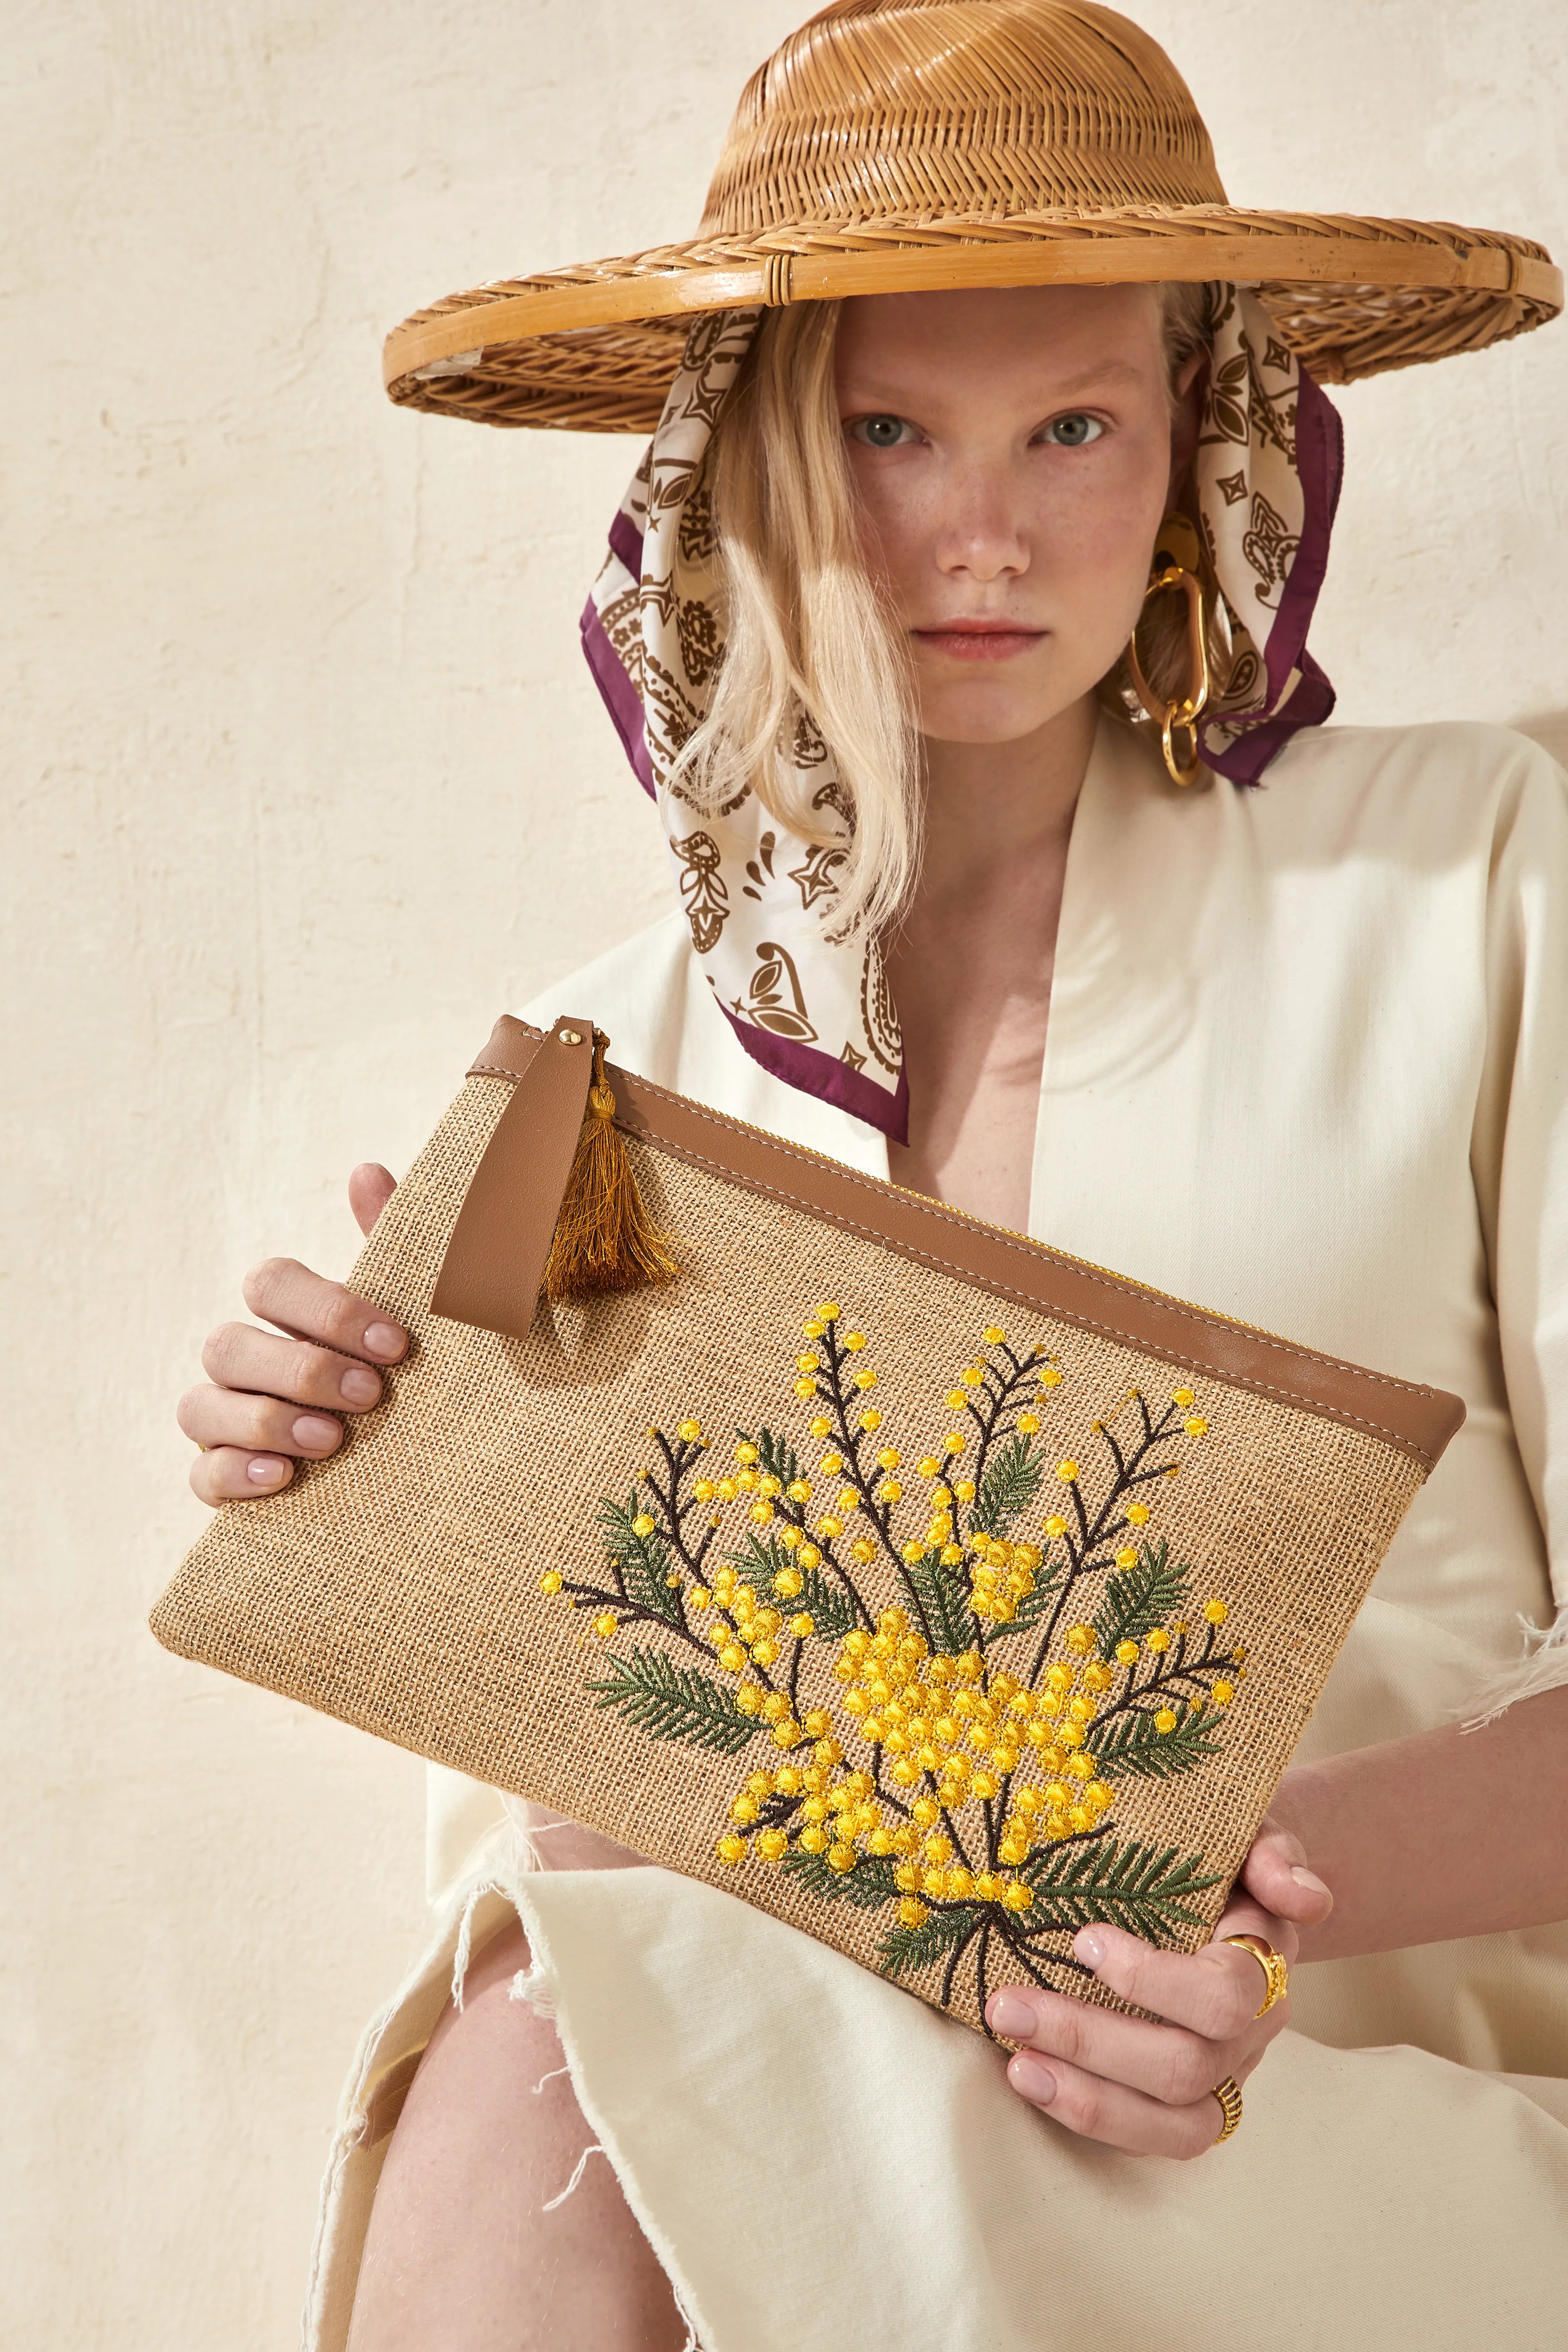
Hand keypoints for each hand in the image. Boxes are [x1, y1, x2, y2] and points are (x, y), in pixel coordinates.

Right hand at [179, 1163, 404, 1506]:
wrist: (417, 1461)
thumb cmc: (403, 1373)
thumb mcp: (408, 1315)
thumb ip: (388, 1245)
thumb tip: (366, 1171)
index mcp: (284, 1314)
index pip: (270, 1283)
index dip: (329, 1310)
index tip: (397, 1345)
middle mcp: (242, 1362)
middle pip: (228, 1345)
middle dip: (302, 1369)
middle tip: (371, 1396)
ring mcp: (223, 1422)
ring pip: (202, 1406)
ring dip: (267, 1420)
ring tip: (333, 1440)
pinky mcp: (221, 1480)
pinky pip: (201, 1475)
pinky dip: (236, 1474)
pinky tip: (283, 1478)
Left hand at [984, 1818, 1332, 2156]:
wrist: (1238, 1886)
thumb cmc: (1231, 1857)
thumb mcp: (1255, 1837)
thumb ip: (1276, 1856)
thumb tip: (1301, 1894)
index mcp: (1266, 1965)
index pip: (1226, 1996)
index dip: (1154, 1980)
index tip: (1083, 1940)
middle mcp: (1250, 2033)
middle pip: (1185, 2066)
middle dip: (1090, 2040)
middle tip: (1008, 2005)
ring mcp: (1222, 2075)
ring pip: (1175, 2122)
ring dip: (1088, 2098)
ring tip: (1016, 2063)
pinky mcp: (1185, 2102)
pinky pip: (1152, 2136)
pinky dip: (1090, 2116)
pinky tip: (1029, 2077)